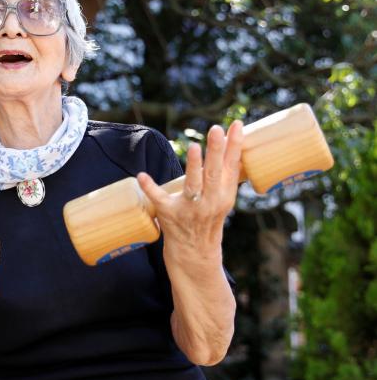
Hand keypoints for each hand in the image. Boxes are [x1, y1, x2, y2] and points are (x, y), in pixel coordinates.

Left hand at [137, 121, 243, 262]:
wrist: (195, 255)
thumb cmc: (207, 220)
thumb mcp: (221, 199)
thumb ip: (222, 175)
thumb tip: (226, 142)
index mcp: (224, 195)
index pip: (232, 167)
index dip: (235, 145)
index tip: (237, 124)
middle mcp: (210, 202)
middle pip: (214, 173)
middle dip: (216, 151)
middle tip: (217, 128)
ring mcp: (189, 209)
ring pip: (193, 185)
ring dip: (194, 166)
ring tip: (195, 147)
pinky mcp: (169, 216)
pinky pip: (159, 199)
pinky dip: (150, 187)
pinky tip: (142, 175)